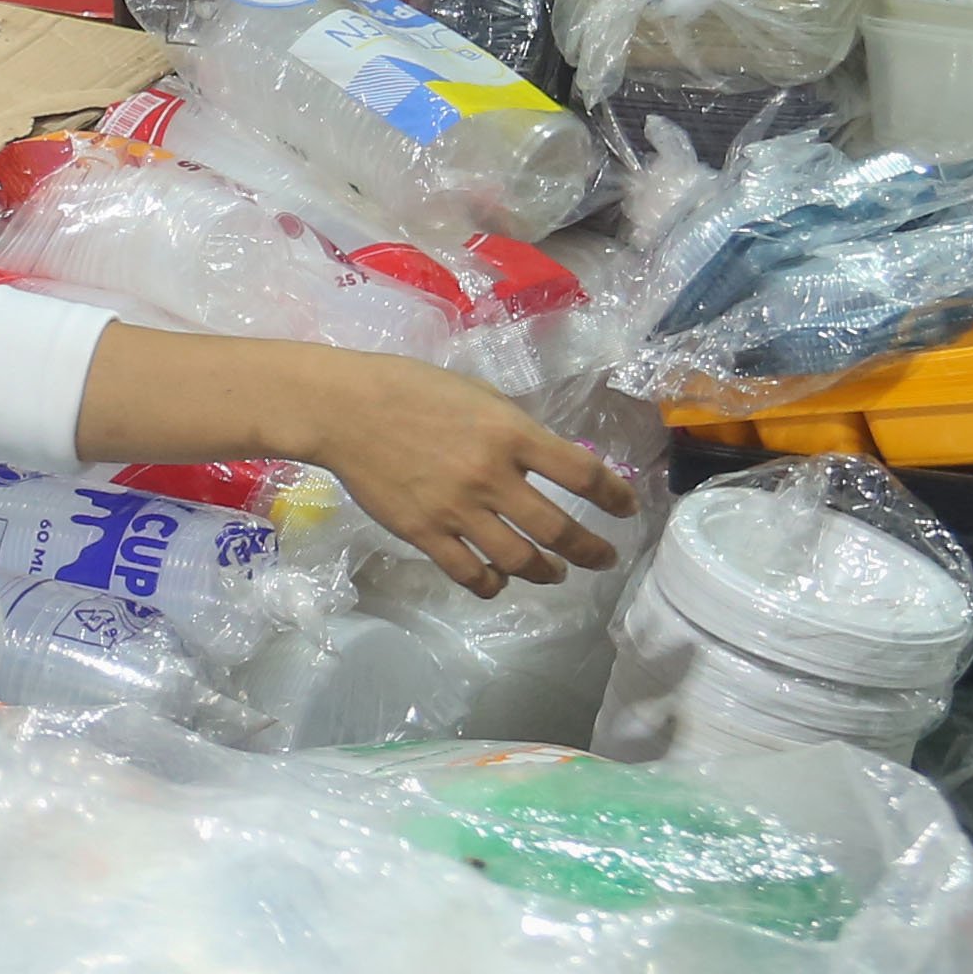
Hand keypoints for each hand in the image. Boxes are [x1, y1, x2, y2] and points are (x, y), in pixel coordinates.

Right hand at [294, 354, 638, 595]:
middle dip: (589, 550)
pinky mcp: (424, 534)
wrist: (345, 409)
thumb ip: (514, 429)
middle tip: (603, 558)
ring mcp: (457, 511)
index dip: (613, 495)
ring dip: (545, 572)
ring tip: (554, 572)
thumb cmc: (412, 388)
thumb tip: (546, 459)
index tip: (627, 508)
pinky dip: (492, 585)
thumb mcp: (477, 394)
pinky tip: (499, 581)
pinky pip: (469, 575)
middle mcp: (490, 477)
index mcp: (510, 433)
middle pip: (557, 530)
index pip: (581, 472)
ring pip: (518, 561)